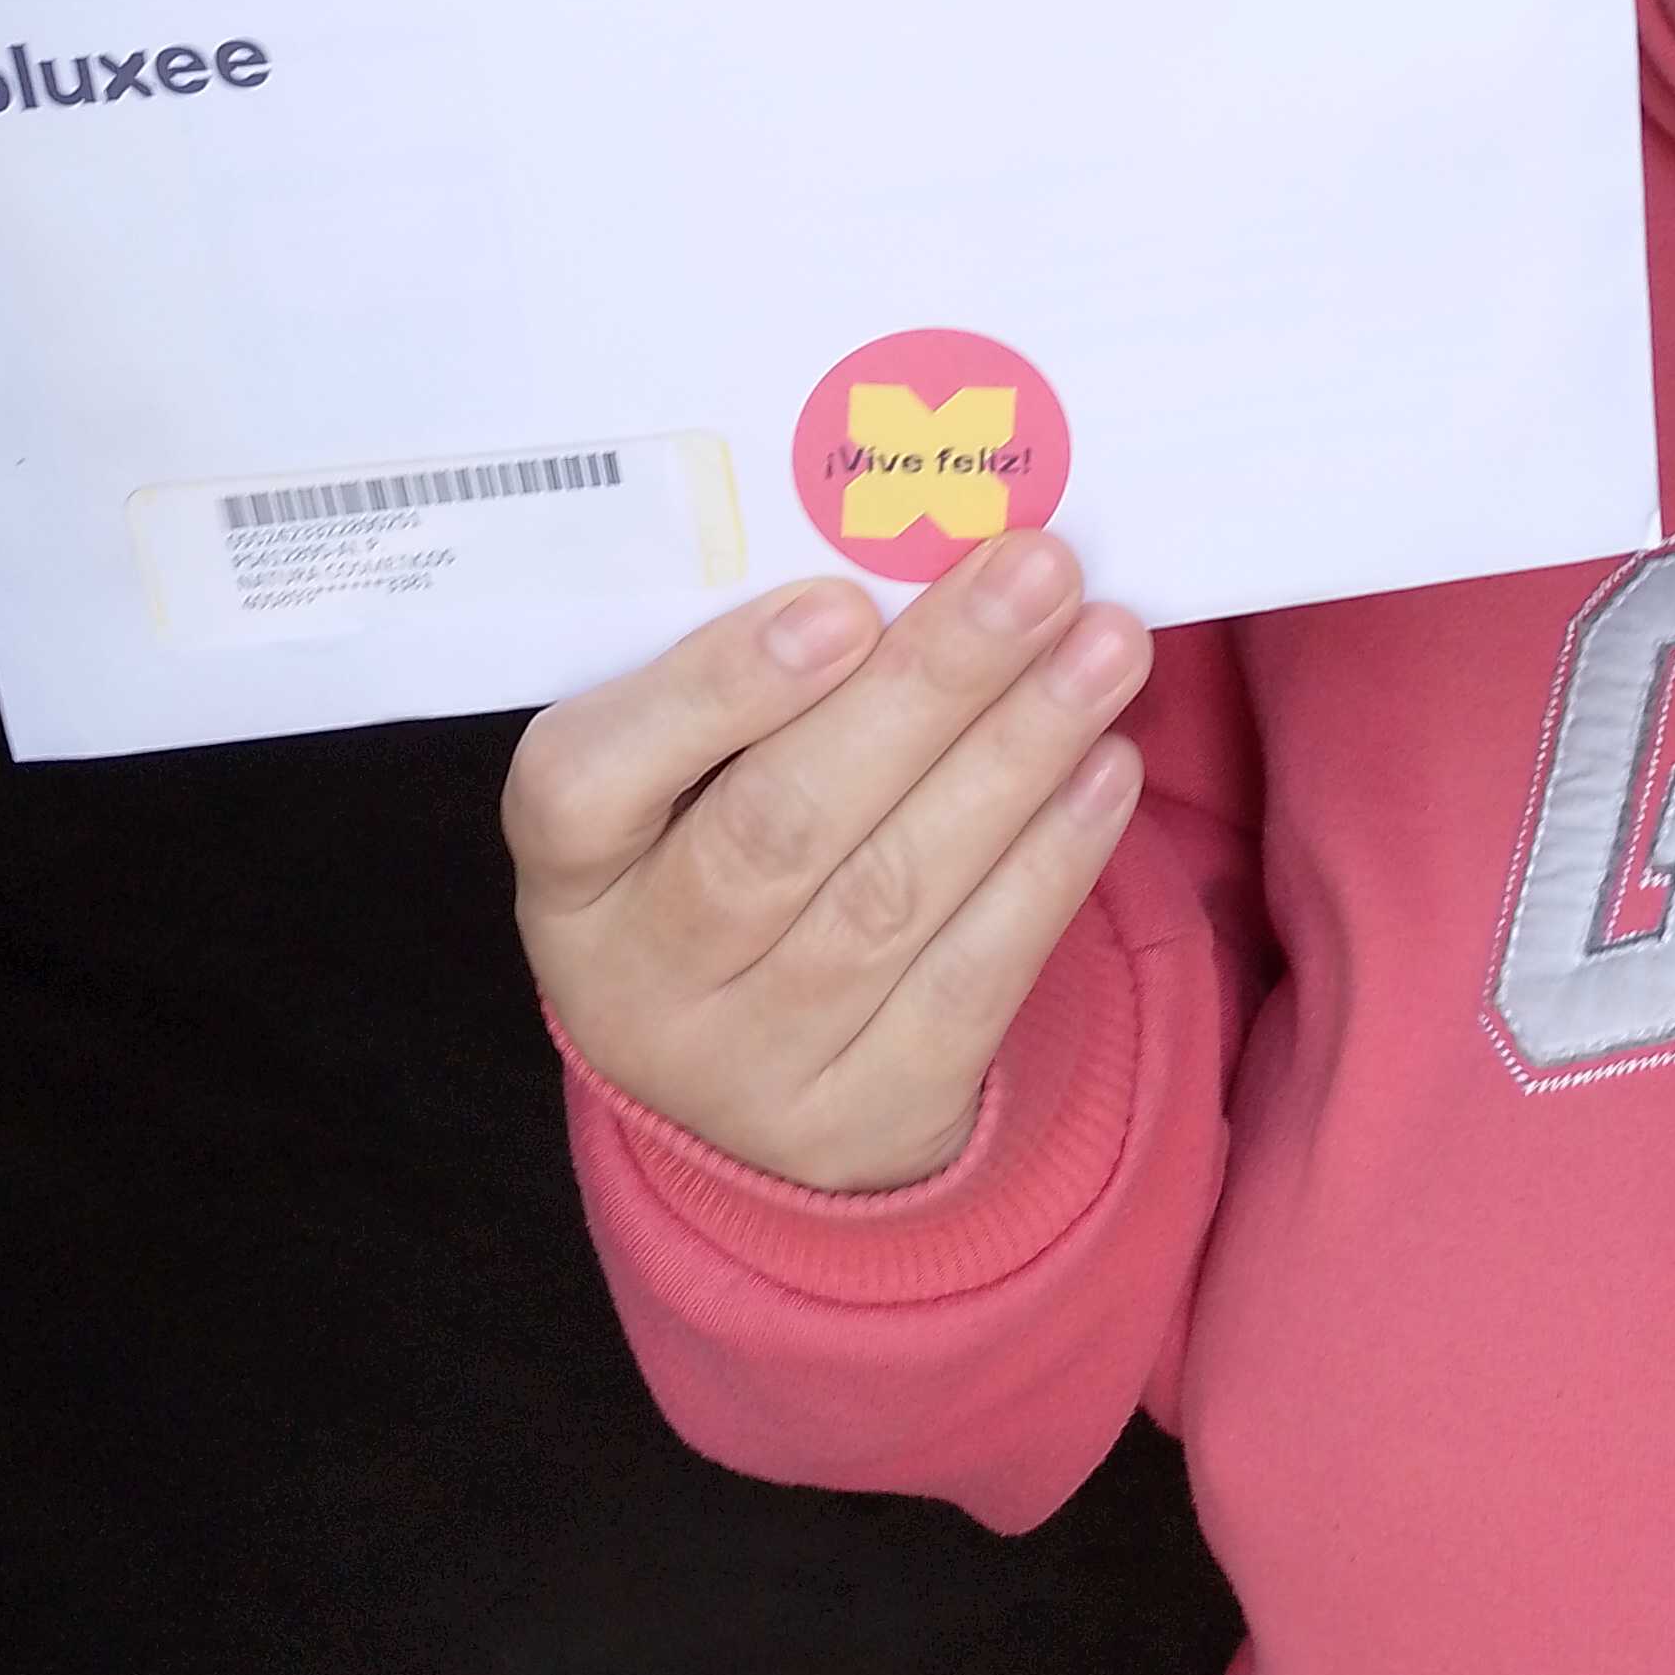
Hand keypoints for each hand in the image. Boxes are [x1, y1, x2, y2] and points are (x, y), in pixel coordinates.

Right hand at [503, 534, 1148, 1191]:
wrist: (749, 1074)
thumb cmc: (717, 855)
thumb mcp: (683, 779)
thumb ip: (756, 684)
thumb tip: (921, 556)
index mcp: (568, 868)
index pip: (590, 781)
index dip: (714, 693)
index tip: (841, 602)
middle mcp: (639, 979)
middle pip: (779, 829)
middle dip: (926, 687)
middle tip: (1035, 573)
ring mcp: (750, 1065)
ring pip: (893, 896)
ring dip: (1016, 754)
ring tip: (1105, 647)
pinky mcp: (869, 1118)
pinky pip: (972, 981)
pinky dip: (1050, 863)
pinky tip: (1105, 765)